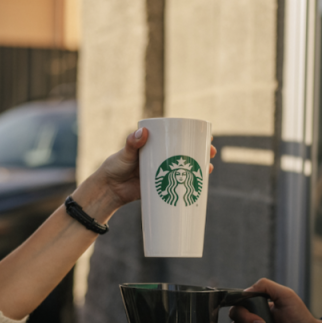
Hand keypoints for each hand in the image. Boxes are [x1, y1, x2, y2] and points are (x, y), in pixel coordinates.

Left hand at [87, 127, 217, 209]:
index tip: (207, 136)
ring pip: (186, 168)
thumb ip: (132, 143)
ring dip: (200, 167)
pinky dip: (191, 184)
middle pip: (187, 152)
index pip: (178, 137)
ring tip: (209, 168)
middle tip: (211, 153)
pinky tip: (202, 185)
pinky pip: (180, 185)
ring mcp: (164, 172)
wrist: (110, 190)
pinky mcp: (163, 187)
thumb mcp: (125, 154)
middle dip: (202, 152)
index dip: (194, 136)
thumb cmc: (116, 167)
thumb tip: (142, 132)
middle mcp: (163, 157)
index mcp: (156, 145)